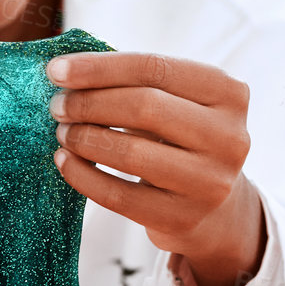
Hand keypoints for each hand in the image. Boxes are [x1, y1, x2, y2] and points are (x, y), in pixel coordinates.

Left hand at [46, 51, 267, 285]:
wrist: (211, 206)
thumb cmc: (179, 138)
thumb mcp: (174, 102)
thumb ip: (132, 82)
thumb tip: (64, 73)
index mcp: (227, 93)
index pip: (154, 68)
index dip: (99, 67)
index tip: (55, 71)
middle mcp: (229, 136)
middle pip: (145, 106)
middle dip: (89, 103)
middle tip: (57, 106)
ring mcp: (210, 181)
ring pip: (131, 152)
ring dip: (84, 138)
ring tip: (63, 132)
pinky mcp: (183, 218)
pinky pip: (119, 195)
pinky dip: (83, 175)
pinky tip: (65, 161)